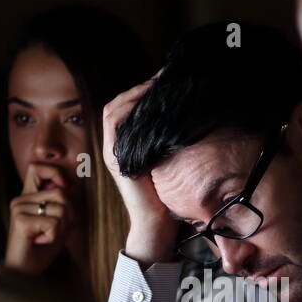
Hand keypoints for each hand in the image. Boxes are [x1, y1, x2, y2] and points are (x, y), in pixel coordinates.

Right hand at [3, 165, 79, 274]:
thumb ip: (65, 206)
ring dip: (63, 227)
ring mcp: (19, 209)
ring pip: (61, 208)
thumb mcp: (59, 224)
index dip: (55, 173)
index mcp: (27, 197)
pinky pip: (54, 223)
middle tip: (58, 229)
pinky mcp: (21, 221)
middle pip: (61, 192)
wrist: (23, 271)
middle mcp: (20, 200)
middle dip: (71, 212)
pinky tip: (41, 242)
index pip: (37, 167)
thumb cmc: (41, 249)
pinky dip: (55, 236)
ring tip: (47, 236)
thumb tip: (74, 188)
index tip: (64, 188)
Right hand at [102, 74, 177, 262]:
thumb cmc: (167, 196)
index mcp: (126, 146)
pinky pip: (116, 126)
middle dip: (139, 88)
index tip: (164, 79)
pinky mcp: (117, 160)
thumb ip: (167, 142)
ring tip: (156, 85)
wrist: (157, 225)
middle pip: (117, 105)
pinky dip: (128, 111)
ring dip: (134, 94)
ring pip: (114, 111)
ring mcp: (113, 153)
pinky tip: (148, 104)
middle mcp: (115, 147)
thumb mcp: (168, 162)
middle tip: (162, 77)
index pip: (126, 108)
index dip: (141, 91)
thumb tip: (187, 118)